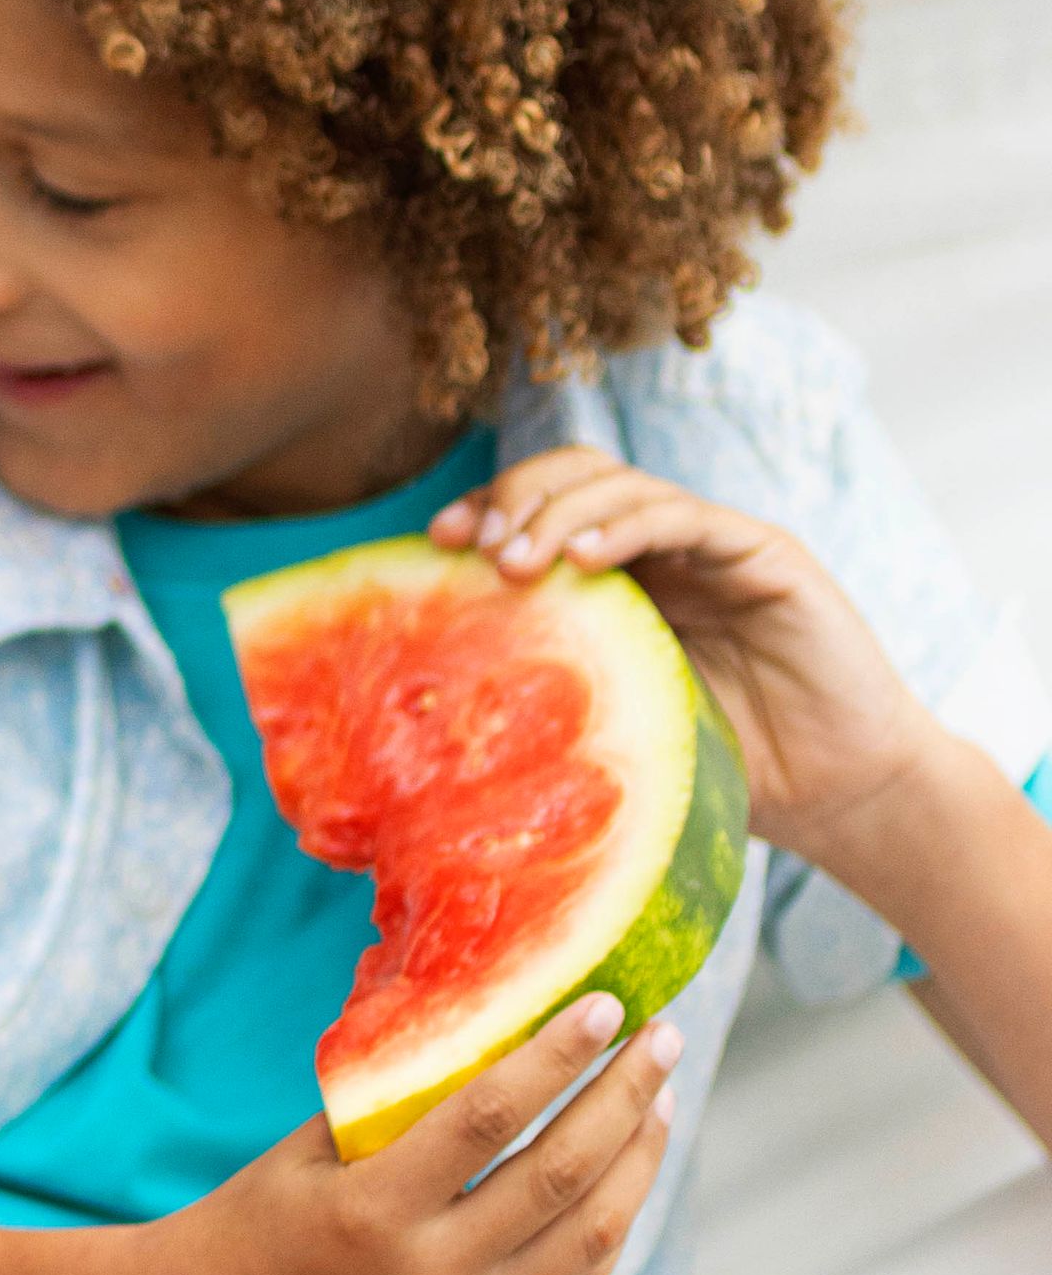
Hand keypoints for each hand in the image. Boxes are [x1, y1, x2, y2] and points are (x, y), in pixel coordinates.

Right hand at [174, 992, 684, 1274]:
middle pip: (561, 1175)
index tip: (605, 1004)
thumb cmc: (257, 1222)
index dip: (557, 1056)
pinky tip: (623, 1180)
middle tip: (662, 1040)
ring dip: (637, 1162)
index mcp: (372, 1212)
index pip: (491, 1116)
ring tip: (658, 1103)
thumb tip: (496, 1028)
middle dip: (624, 1097)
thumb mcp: (310, 1149)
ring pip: (589, 1238)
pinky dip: (608, 1230)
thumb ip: (399, 1105)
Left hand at [437, 447, 931, 878]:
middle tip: (472, 548)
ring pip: (620, 485)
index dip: (485, 511)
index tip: (433, 546)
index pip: (540, 510)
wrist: (840, 797)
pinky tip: (580, 555)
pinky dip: (624, 524)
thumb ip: (553, 697)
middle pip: (572, 477)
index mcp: (621, 580)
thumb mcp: (618, 726)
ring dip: (557, 511)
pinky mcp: (765, 555)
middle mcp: (662, 550)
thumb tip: (435, 710)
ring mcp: (713, 546)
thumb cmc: (728, 772)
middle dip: (512, 497)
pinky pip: (684, 517)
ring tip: (515, 559)